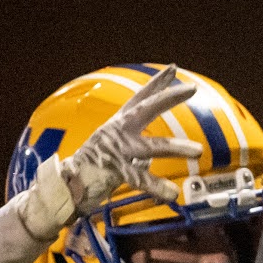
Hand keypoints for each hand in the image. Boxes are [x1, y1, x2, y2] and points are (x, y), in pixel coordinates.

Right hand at [13, 65, 203, 240]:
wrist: (64, 186)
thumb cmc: (92, 170)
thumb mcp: (117, 154)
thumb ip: (135, 153)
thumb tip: (149, 158)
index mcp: (118, 126)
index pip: (140, 99)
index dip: (157, 84)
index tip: (174, 68)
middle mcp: (117, 132)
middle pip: (145, 109)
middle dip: (168, 97)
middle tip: (192, 88)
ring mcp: (115, 149)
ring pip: (151, 146)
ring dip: (176, 146)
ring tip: (198, 150)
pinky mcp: (112, 169)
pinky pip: (140, 179)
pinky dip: (157, 187)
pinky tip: (173, 193)